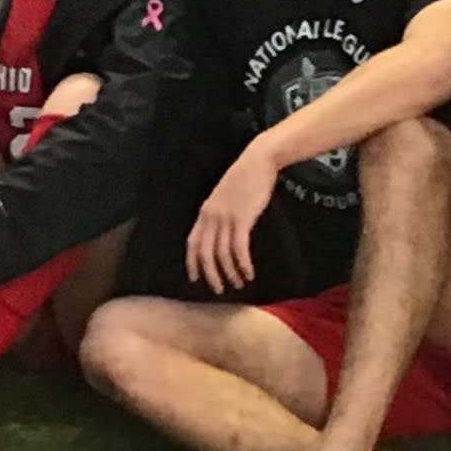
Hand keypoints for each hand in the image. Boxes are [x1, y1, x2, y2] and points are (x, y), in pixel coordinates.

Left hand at [186, 148, 276, 294]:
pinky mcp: (242, 218)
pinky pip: (239, 248)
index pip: (192, 242)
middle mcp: (211, 216)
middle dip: (210, 274)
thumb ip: (220, 214)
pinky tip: (249, 273)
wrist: (258, 161)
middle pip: (205, 253)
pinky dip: (243, 264)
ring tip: (239, 283)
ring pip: (222, 254)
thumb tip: (222, 233)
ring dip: (230, 272)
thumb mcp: (225, 196)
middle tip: (218, 289)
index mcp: (205, 211)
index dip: (192, 262)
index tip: (194, 278)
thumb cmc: (245, 178)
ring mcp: (226, 217)